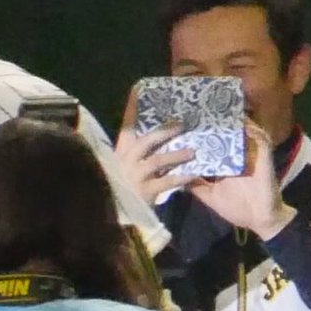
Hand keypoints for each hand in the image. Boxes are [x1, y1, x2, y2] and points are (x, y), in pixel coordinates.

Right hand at [114, 87, 196, 203]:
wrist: (116, 219)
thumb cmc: (119, 193)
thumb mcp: (119, 172)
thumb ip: (131, 158)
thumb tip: (149, 142)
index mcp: (118, 154)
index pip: (126, 128)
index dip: (132, 110)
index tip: (138, 91)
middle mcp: (124, 162)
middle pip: (146, 140)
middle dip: (164, 131)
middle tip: (182, 124)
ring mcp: (134, 176)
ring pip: (158, 160)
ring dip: (177, 155)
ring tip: (193, 151)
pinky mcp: (145, 191)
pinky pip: (168, 181)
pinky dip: (182, 177)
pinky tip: (194, 174)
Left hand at [186, 122, 295, 240]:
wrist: (260, 220)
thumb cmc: (236, 208)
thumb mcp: (209, 195)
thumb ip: (195, 184)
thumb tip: (175, 175)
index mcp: (223, 162)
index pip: (210, 144)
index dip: (198, 135)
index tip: (183, 126)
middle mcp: (236, 154)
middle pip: (224, 133)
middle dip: (212, 123)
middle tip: (198, 113)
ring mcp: (251, 153)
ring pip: (242, 130)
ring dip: (231, 122)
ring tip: (217, 113)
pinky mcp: (264, 155)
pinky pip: (259, 138)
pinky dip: (250, 129)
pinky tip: (240, 124)